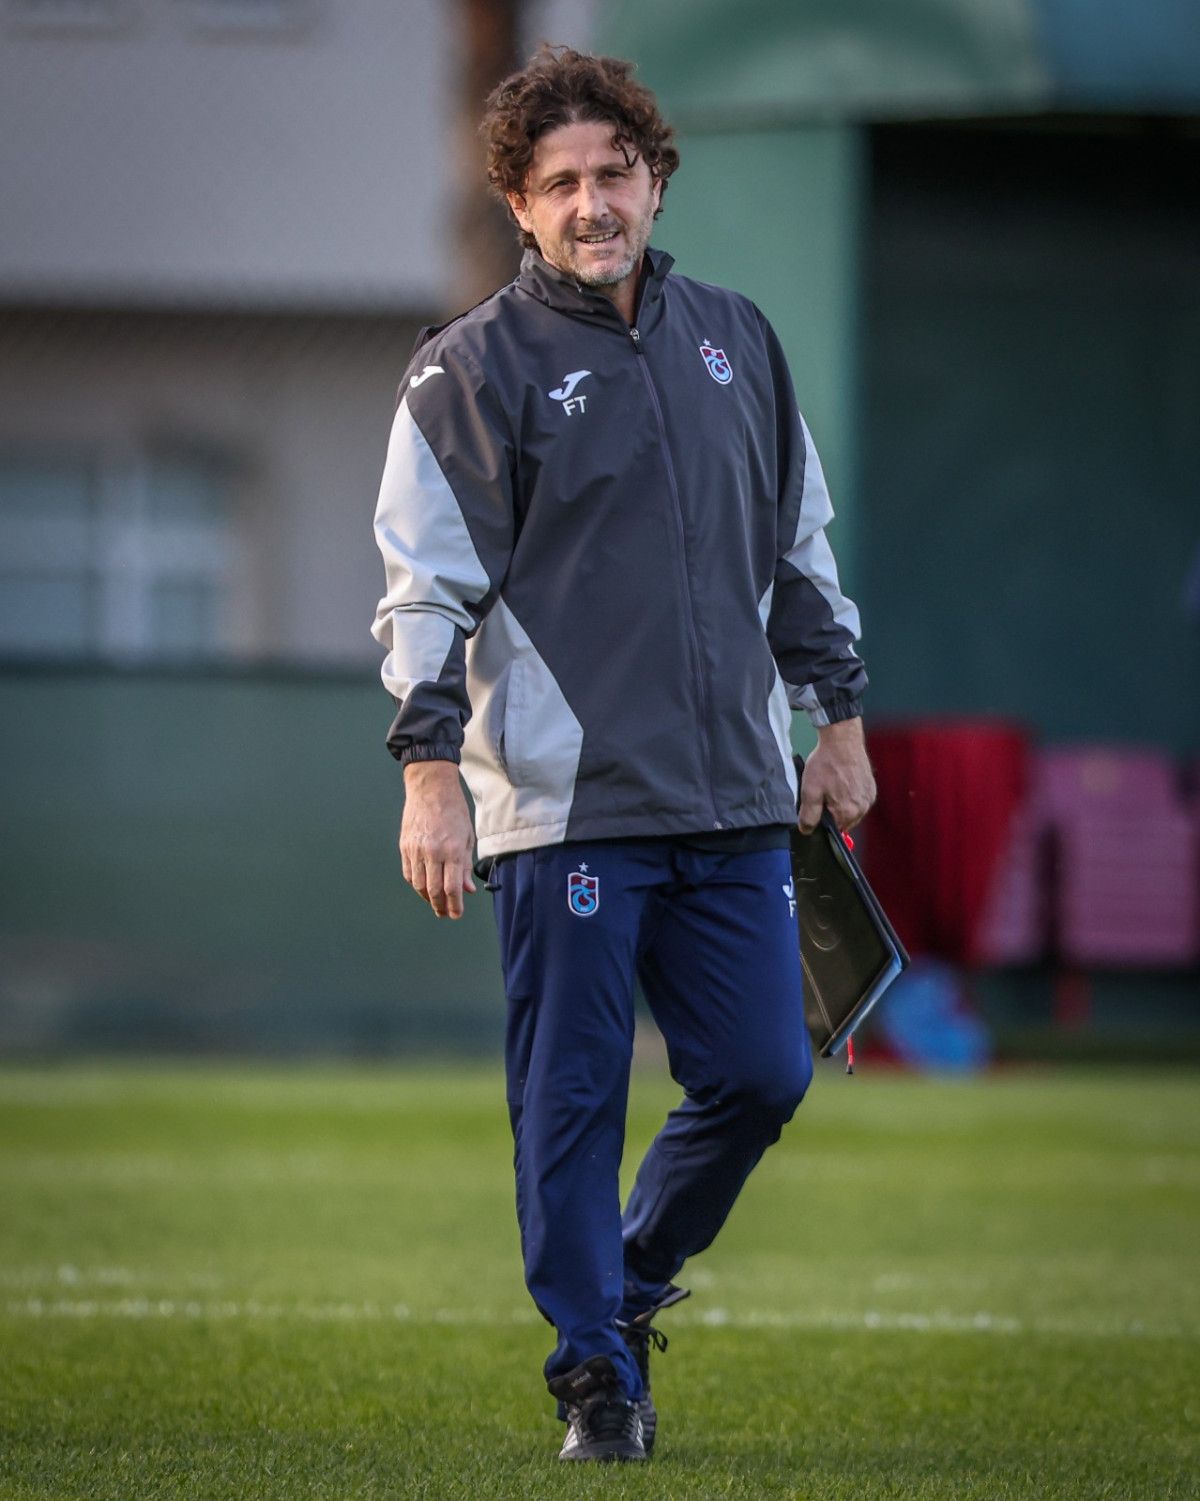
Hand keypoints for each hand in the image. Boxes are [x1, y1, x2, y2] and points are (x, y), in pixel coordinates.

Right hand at [400, 760, 476, 918]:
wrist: (430, 788)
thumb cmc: (453, 810)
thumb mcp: (468, 837)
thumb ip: (466, 866)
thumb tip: (468, 889)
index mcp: (452, 850)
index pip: (452, 888)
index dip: (455, 905)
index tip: (457, 915)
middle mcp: (433, 852)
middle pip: (434, 891)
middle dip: (440, 906)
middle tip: (445, 913)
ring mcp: (416, 850)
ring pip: (419, 885)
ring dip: (427, 898)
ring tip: (435, 902)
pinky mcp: (405, 846)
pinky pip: (409, 873)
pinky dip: (416, 884)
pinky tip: (423, 887)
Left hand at [798, 717, 875, 833]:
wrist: (842, 740)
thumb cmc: (827, 763)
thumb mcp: (810, 791)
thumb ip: (808, 815)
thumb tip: (806, 830)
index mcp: (848, 813)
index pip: (834, 829)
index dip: (823, 819)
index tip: (818, 805)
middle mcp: (863, 808)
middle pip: (844, 821)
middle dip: (833, 811)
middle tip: (825, 791)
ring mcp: (869, 797)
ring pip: (852, 810)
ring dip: (843, 803)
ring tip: (833, 784)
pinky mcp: (871, 787)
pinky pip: (859, 799)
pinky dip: (851, 794)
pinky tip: (842, 781)